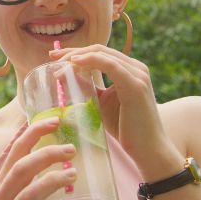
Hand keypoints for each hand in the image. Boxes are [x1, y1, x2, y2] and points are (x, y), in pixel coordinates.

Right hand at [0, 118, 100, 199]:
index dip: (34, 133)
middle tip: (71, 150)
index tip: (55, 120)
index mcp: (2, 185)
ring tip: (74, 176)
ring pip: (29, 196)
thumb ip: (32, 180)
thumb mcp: (16, 198)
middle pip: (21, 169)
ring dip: (53, 183)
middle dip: (46, 155)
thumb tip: (62, 153)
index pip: (15, 152)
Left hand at [49, 44, 172, 162]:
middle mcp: (136, 67)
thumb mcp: (100, 102)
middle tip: (52, 57)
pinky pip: (110, 65)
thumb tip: (64, 76)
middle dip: (73, 51)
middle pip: (99, 50)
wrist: (148, 149)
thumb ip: (87, 87)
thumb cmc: (124, 128)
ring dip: (78, 56)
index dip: (76, 52)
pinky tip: (75, 64)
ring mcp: (137, 74)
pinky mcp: (135, 85)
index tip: (55, 57)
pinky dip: (91, 61)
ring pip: (102, 54)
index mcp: (129, 69)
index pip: (99, 53)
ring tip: (59, 64)